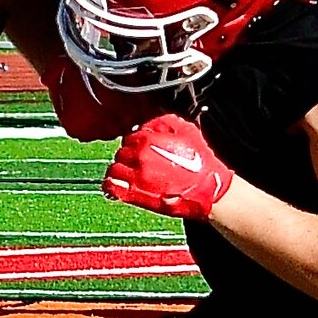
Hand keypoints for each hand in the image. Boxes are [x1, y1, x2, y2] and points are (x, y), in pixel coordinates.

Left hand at [103, 114, 233, 219]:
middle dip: (128, 157)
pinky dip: (110, 187)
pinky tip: (114, 187)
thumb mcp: (186, 130)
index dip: (136, 143)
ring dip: (119, 171)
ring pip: (114, 169)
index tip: (142, 149)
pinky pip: (112, 188)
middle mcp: (138, 157)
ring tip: (129, 174)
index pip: (130, 137)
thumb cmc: (200, 162)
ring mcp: (136, 177)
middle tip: (139, 163)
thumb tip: (148, 125)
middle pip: (121, 153)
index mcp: (147, 140)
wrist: (207, 189)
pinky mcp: (136, 195)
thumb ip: (162, 123)